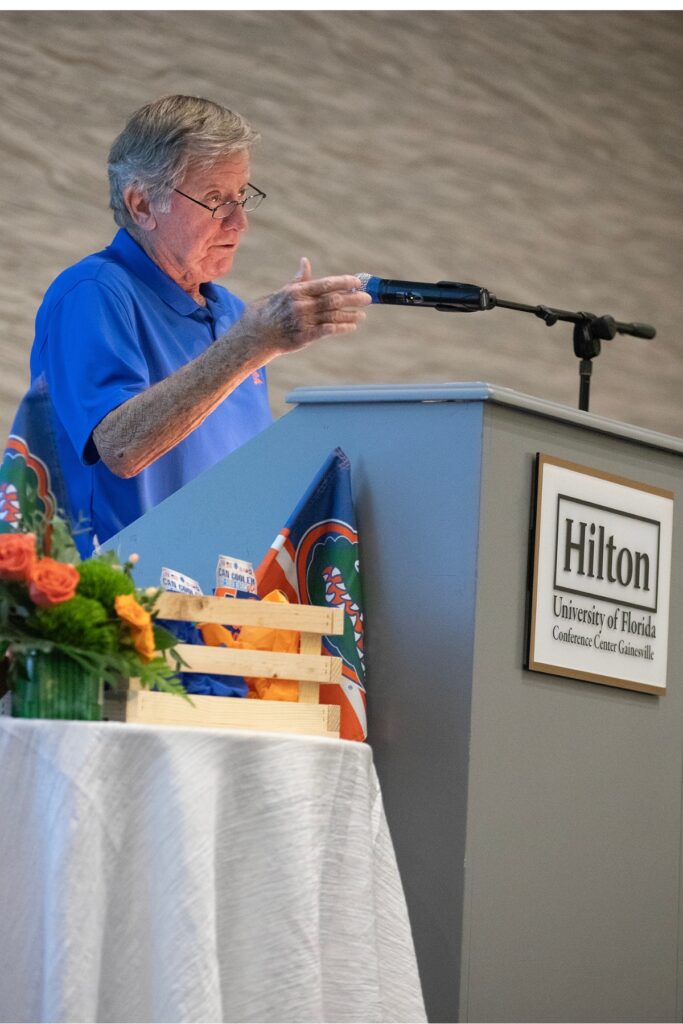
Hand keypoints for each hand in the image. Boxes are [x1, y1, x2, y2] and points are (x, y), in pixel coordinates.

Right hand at [240, 257, 371, 356]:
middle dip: (353, 299)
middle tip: (368, 298)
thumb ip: (299, 280)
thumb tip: (305, 261)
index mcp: (298, 291)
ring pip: (332, 317)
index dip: (343, 282)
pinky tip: (352, 327)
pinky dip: (340, 328)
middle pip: (333, 300)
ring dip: (350, 315)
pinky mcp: (303, 337)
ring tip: (362, 314)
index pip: (326, 284)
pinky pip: (326, 332)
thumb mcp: (283, 292)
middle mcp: (302, 305)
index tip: (357, 282)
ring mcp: (302, 321)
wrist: (255, 334)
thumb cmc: (270, 310)